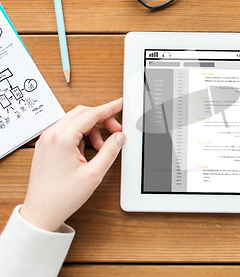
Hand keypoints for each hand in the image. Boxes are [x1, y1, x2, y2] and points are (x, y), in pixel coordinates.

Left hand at [20, 99, 125, 231]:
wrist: (41, 212)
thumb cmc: (61, 197)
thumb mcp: (93, 174)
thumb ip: (109, 151)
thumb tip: (119, 137)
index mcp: (62, 139)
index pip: (90, 115)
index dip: (109, 108)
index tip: (120, 104)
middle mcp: (51, 135)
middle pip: (81, 113)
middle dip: (101, 118)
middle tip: (116, 130)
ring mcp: (46, 140)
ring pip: (74, 121)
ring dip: (91, 128)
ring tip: (101, 147)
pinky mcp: (45, 147)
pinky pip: (66, 131)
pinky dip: (80, 135)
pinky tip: (88, 150)